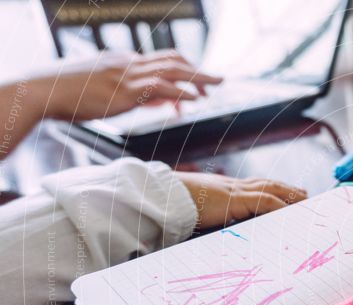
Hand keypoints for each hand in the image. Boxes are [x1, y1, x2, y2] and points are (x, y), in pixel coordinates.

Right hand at [31, 50, 222, 120]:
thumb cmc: (70, 96)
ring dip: (198, 79)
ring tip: (215, 87)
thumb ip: (138, 96)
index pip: (163, 63)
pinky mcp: (124, 90)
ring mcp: (127, 75)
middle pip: (174, 61)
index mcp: (125, 63)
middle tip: (217, 81)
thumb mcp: (108, 93)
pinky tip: (194, 99)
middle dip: (199, 71)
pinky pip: (160, 88)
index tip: (198, 87)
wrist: (44, 91)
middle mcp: (130, 64)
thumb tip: (161, 103)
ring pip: (172, 71)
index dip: (185, 73)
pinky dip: (181, 93)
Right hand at [175, 172, 307, 228]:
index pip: (256, 185)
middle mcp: (233, 185)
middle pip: (269, 184)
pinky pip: (265, 201)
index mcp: (225, 188)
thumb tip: (215, 226)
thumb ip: (212, 214)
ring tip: (307, 201)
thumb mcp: (198, 210)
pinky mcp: (235, 199)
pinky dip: (281, 205)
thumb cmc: (175, 205)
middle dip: (289, 189)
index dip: (273, 188)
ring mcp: (235, 190)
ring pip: (272, 189)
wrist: (163, 196)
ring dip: (291, 195)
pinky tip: (292, 211)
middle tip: (306, 195)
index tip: (287, 193)